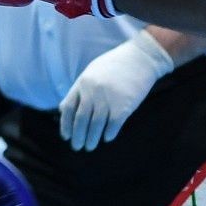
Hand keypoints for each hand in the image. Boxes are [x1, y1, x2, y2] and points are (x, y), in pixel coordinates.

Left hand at [58, 30, 173, 150]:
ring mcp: (108, 99)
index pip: (69, 108)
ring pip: (96, 125)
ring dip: (92, 139)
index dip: (66, 125)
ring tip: (90, 147)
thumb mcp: (92, 72)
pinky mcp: (124, 105)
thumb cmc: (115, 65)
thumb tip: (65, 109)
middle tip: (77, 147)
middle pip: (81, 120)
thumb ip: (79, 89)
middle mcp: (93, 92)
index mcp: (83, 83)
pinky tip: (107, 138)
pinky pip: (113, 125)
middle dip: (78, 136)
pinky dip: (109, 134)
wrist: (141, 58)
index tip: (66, 136)